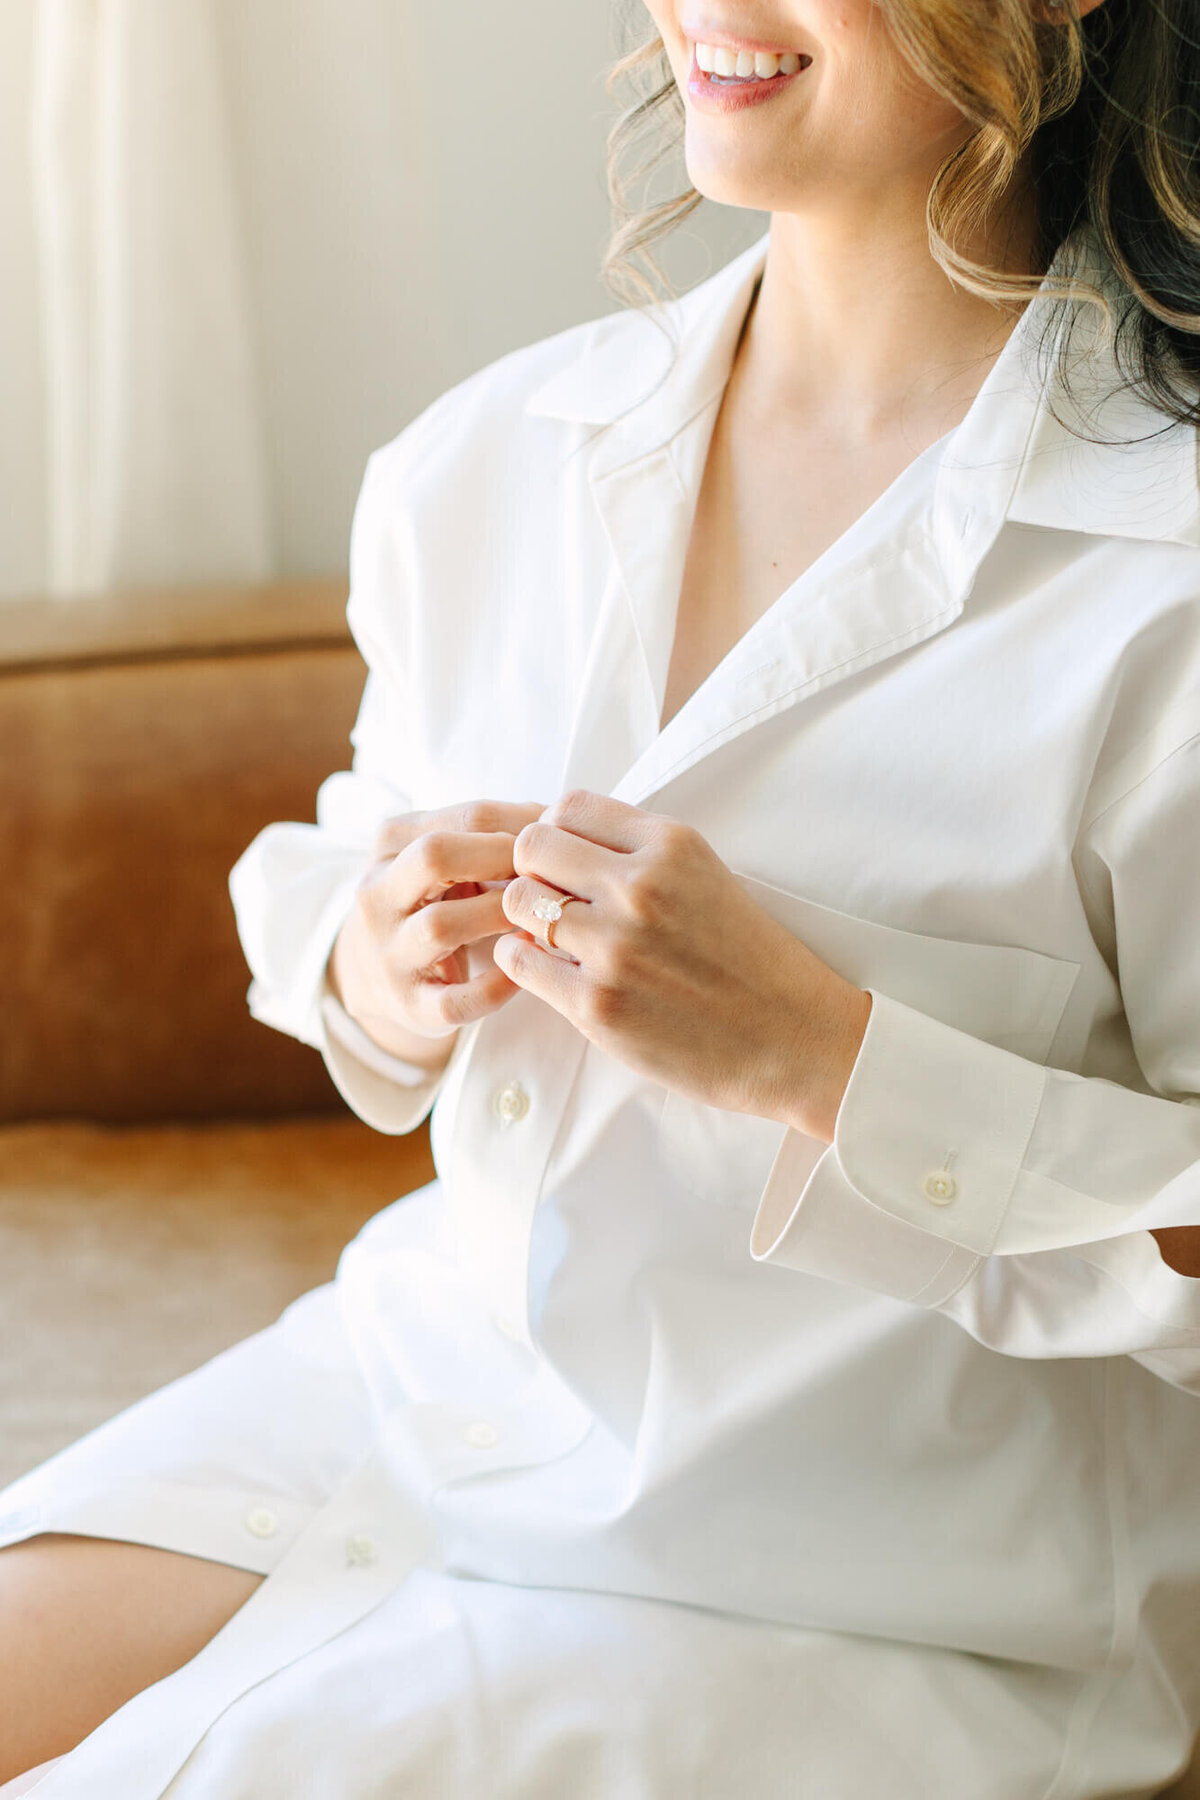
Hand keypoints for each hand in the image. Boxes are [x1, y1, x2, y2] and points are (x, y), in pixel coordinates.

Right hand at [329, 799, 546, 1060]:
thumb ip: (488, 834)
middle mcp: (377, 898)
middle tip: (545, 872)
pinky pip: (455, 999)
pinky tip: (524, 971)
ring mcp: (389, 954)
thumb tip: (559, 817)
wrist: (376, 975)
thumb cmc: (432, 903)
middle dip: (500, 858)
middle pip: (434, 856)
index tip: (558, 838)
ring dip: (498, 915)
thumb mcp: (442, 860)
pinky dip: (495, 986)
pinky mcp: (411, 1005)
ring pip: (440, 925)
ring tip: (538, 916)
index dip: (516, 825)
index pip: (457, 820)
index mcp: (388, 850)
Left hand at [493, 790, 872, 1140]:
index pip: (569, 806)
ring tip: (552, 938)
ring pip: (518, 903)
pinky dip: (523, 962)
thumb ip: (640, 853)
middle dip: (530, 869)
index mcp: (671, 847)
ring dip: (524, 919)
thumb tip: (562, 839)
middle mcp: (640, 888)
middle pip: (532, 845)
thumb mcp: (707, 876)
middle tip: (549, 898)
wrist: (792, 1039)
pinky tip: (550, 971)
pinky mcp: (597, 1004)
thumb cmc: (749, 960)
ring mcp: (615, 947)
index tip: (564, 860)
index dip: (554, 831)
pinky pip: (519, 961)